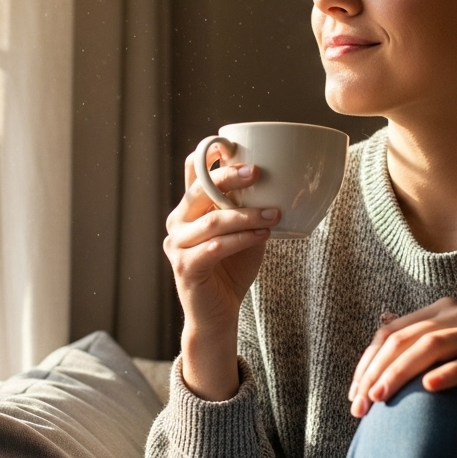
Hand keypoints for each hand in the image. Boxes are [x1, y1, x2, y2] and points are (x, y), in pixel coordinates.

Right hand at [165, 144, 279, 399]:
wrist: (216, 315)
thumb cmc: (232, 269)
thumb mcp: (243, 231)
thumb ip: (247, 208)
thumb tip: (279, 181)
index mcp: (189, 207)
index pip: (192, 170)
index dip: (209, 153)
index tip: (233, 142)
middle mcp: (177, 222)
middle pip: (200, 190)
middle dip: (229, 177)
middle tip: (258, 172)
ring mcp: (177, 245)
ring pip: (212, 220)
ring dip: (246, 214)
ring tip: (273, 213)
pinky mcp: (186, 268)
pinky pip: (215, 247)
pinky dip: (242, 239)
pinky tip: (263, 235)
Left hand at [348, 297, 456, 419]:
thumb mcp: (454, 356)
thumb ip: (420, 348)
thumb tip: (378, 339)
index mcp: (442, 312)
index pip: (391, 334)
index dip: (368, 364)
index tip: (354, 398)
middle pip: (407, 339)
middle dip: (378, 372)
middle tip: (362, 405)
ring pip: (434, 345)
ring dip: (402, 372)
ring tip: (382, 397)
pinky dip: (451, 373)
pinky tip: (430, 388)